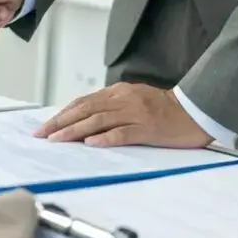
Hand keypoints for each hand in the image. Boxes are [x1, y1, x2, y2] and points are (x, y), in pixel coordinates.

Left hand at [34, 83, 212, 148]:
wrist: (195, 111)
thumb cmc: (164, 110)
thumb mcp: (134, 101)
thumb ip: (111, 108)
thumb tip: (84, 123)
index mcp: (118, 93)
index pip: (83, 103)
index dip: (62, 114)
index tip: (45, 127)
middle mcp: (123, 100)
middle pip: (85, 110)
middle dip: (60, 123)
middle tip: (42, 135)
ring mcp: (136, 113)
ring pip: (99, 120)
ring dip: (75, 131)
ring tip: (57, 139)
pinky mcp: (148, 128)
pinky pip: (123, 133)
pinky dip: (105, 138)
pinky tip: (90, 144)